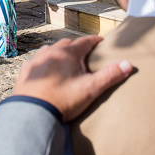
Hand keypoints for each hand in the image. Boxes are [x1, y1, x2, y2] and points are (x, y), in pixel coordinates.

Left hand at [12, 36, 132, 121]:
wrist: (35, 113)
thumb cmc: (64, 100)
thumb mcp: (91, 88)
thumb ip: (110, 75)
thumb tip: (128, 64)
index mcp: (69, 54)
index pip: (85, 41)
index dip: (95, 40)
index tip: (101, 41)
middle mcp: (51, 52)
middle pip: (67, 43)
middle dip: (77, 46)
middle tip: (85, 52)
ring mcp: (37, 61)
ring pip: (50, 50)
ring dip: (59, 52)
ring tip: (65, 59)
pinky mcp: (26, 71)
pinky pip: (36, 61)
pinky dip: (43, 62)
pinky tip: (45, 69)